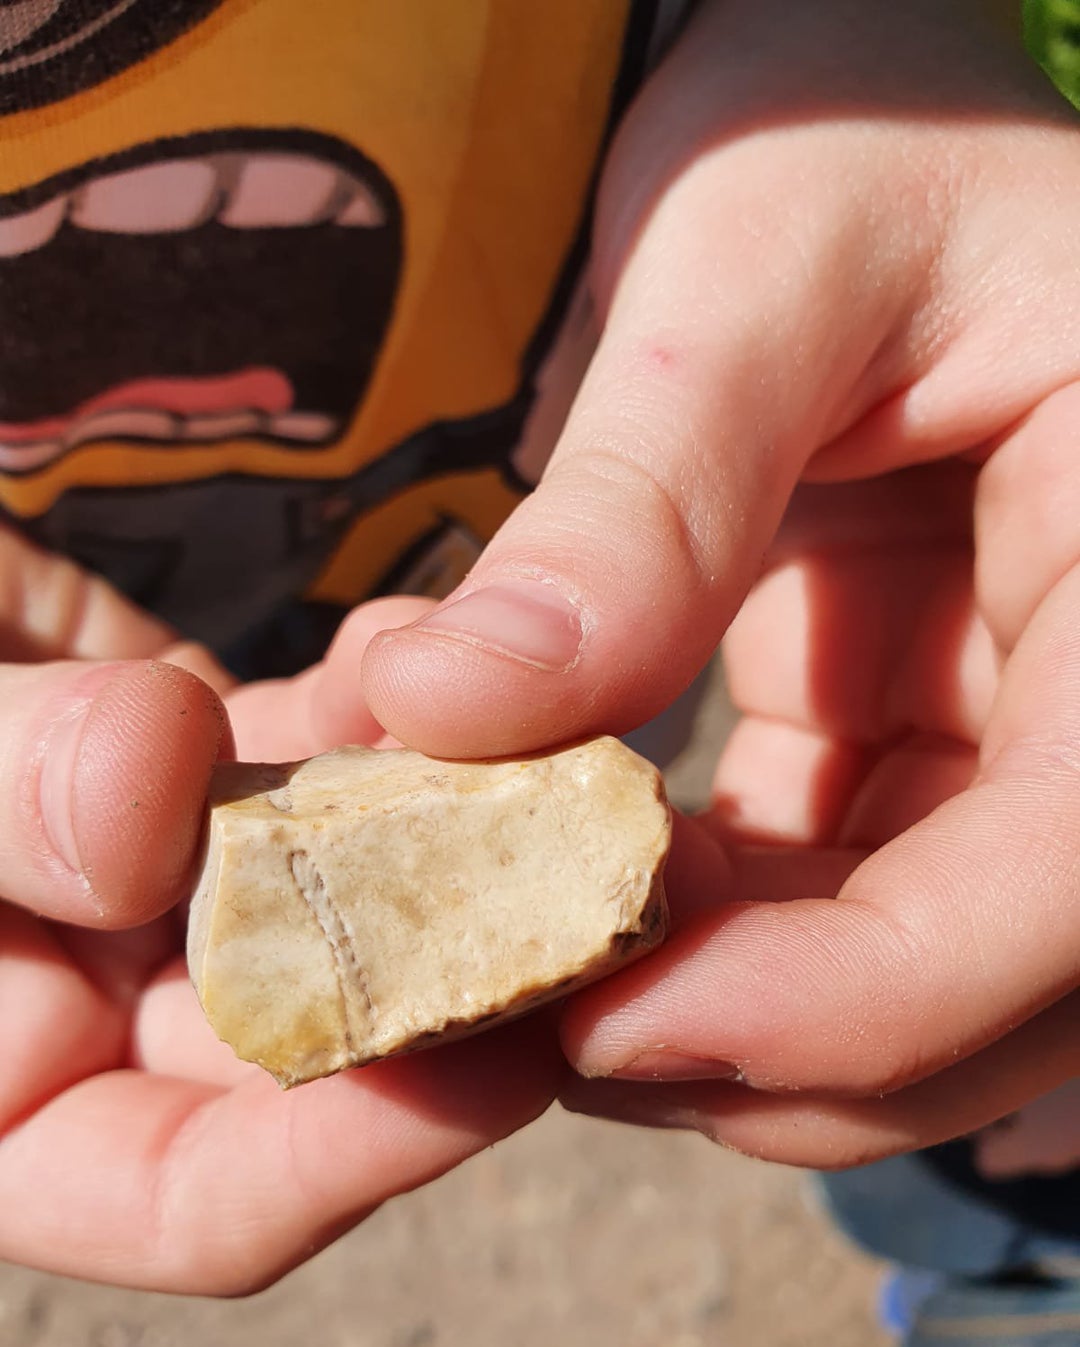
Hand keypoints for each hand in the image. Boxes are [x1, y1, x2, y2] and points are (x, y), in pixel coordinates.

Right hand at [0, 538, 556, 1292]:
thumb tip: (147, 809)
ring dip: (439, 849)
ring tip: (551, 786)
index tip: (487, 1062)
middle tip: (579, 910)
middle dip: (440, 988)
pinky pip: (318, 774)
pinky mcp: (194, 768)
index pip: (178, 1192)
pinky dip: (384, 736)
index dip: (329, 1158)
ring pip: (333, 907)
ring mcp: (147, 884)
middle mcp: (76, 1003)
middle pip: (303, 1055)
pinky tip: (439, 680)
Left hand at [361, 0, 1079, 1165]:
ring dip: (702, 1001)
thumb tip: (440, 715)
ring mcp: (1027, 731)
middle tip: (514, 1019)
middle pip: (994, 989)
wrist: (861, 120)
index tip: (609, 1028)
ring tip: (500, 940)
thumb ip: (637, 499)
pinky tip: (544, 858)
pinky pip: (823, 896)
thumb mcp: (758, 261)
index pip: (1068, 875)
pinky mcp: (924, 737)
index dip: (853, 1001)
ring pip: (901, 976)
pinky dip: (686, 921)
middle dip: (757, 1046)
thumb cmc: (858, 123)